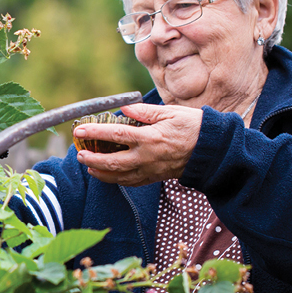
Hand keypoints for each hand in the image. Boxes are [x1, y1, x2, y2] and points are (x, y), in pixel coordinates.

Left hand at [73, 103, 201, 186]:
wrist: (211, 150)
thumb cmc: (193, 127)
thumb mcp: (170, 112)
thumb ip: (145, 112)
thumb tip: (124, 110)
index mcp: (150, 138)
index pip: (115, 135)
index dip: (95, 133)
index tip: (80, 130)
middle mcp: (147, 157)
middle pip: (112, 162)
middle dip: (92, 159)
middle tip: (79, 154)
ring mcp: (150, 170)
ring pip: (119, 176)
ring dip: (101, 173)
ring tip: (88, 166)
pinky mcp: (155, 177)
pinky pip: (131, 182)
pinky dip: (116, 180)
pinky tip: (108, 175)